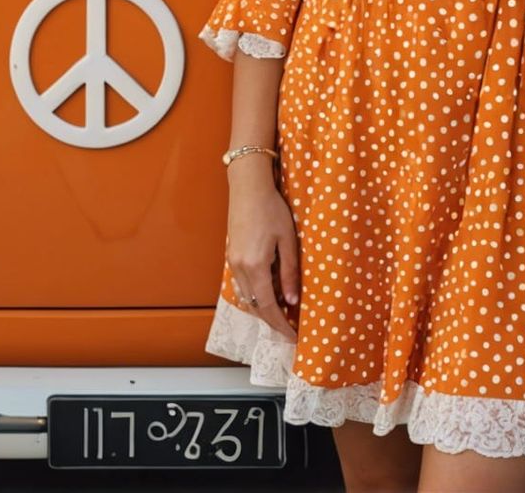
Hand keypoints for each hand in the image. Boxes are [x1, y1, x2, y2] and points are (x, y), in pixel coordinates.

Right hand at [225, 165, 299, 339]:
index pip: (268, 307)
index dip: (281, 325)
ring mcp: (232, 262)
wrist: (248, 187)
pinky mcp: (231, 255)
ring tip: (282, 314)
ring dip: (263, 309)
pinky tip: (268, 293)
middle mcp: (239, 268)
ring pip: (247, 298)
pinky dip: (255, 295)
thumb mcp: (287, 240)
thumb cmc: (271, 208)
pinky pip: (242, 285)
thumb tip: (292, 301)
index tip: (293, 337)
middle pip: (255, 306)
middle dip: (272, 321)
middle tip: (290, 329)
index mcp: (255, 266)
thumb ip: (289, 272)